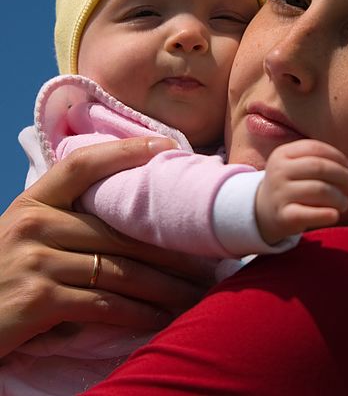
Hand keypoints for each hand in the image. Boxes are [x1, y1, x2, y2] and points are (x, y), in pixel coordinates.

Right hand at [0, 138, 211, 357]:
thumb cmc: (2, 279)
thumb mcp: (25, 238)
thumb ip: (66, 222)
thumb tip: (133, 218)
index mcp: (32, 203)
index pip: (83, 166)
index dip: (127, 152)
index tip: (168, 147)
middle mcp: (33, 224)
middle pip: (120, 232)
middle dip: (171, 251)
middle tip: (208, 260)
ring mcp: (34, 261)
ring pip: (120, 269)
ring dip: (165, 286)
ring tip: (196, 293)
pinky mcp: (37, 300)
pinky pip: (104, 303)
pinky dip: (139, 313)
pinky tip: (162, 318)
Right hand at [255, 140, 347, 244]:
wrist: (262, 211)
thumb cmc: (290, 184)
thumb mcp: (294, 165)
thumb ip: (318, 160)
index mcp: (282, 154)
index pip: (315, 148)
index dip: (337, 156)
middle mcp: (278, 172)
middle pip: (319, 167)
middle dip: (343, 175)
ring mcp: (280, 194)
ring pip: (319, 190)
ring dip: (339, 197)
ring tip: (344, 202)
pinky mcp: (283, 216)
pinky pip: (309, 214)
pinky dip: (326, 214)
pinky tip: (335, 215)